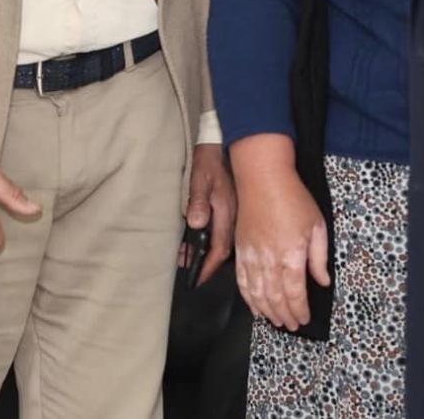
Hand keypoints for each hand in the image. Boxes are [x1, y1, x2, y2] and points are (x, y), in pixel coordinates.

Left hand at [181, 144, 235, 286]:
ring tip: (187, 255)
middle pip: (222, 250)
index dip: (208, 267)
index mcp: (227, 213)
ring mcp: (235, 214)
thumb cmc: (210, 161)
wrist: (223, 143)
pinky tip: (198, 238)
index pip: (219, 250)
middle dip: (205, 263)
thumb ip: (199, 202)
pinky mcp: (232, 209)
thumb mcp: (200, 179)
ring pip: (223, 242)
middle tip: (187, 268)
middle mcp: (234, 218)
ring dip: (207, 251)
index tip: (196, 279)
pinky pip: (224, 232)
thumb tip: (196, 224)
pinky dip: (211, 240)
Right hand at [230, 145, 328, 331]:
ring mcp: (252, 257)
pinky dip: (249, 299)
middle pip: (275, 299)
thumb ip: (319, 258)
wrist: (263, 179)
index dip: (299, 310)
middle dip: (285, 316)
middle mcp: (269, 261)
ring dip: (267, 312)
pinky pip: (242, 282)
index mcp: (291, 256)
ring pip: (257, 295)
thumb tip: (322, 281)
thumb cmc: (293, 199)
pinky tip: (256, 308)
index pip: (295, 294)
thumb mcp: (317, 226)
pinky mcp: (240, 251)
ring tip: (276, 321)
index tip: (304, 318)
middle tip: (292, 325)